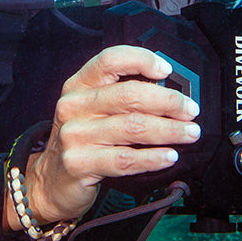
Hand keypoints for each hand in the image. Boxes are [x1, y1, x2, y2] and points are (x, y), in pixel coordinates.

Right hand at [20, 45, 199, 224]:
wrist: (51, 181)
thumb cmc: (82, 140)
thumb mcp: (93, 110)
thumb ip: (122, 95)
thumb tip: (169, 90)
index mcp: (79, 85)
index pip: (110, 60)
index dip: (141, 60)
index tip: (167, 70)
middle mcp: (74, 106)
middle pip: (129, 95)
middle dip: (168, 102)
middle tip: (191, 111)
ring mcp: (75, 135)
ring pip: (132, 127)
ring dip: (169, 130)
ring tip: (189, 133)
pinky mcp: (79, 163)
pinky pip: (125, 159)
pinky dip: (153, 158)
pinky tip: (169, 156)